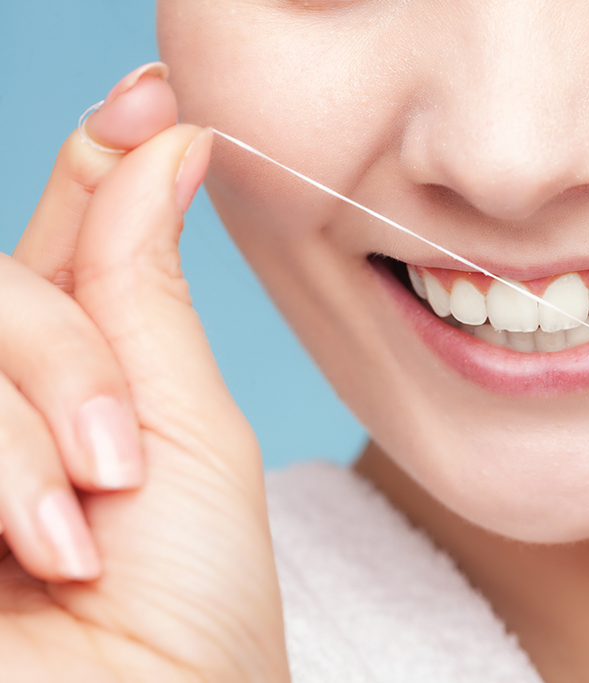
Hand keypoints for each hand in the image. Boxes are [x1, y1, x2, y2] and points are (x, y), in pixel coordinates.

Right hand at [0, 64, 286, 680]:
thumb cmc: (191, 608)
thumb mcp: (186, 432)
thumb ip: (141, 294)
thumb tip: (169, 140)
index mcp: (73, 383)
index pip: (61, 245)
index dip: (95, 159)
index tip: (157, 97)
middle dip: (65, 352)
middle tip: (120, 461)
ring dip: (28, 420)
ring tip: (83, 529)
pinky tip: (38, 547)